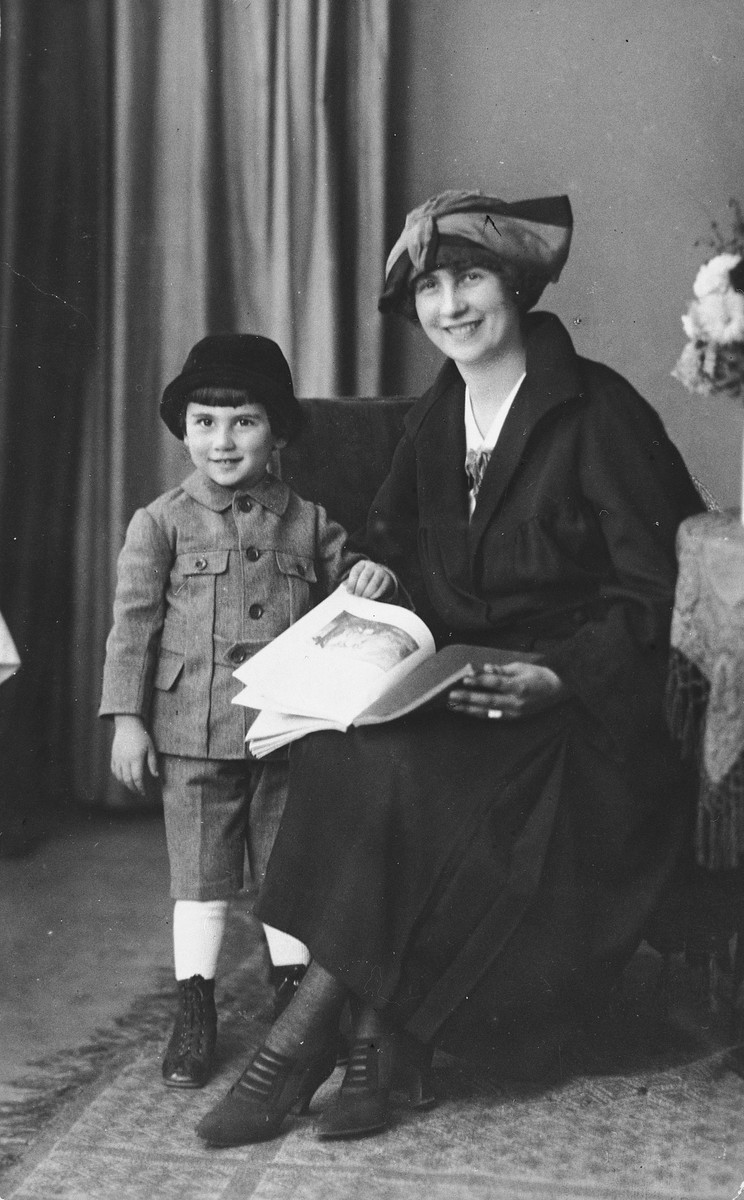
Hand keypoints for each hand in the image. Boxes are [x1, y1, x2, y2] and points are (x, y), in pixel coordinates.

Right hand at [111, 715, 158, 794]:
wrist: (128, 725)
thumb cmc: (141, 736)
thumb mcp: (150, 748)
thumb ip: (152, 763)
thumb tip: (155, 776)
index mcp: (136, 758)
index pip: (137, 778)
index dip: (140, 787)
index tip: (144, 792)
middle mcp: (125, 760)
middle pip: (127, 780)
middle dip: (133, 788)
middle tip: (139, 792)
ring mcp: (118, 758)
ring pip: (119, 777)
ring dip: (125, 784)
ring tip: (132, 787)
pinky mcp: (113, 756)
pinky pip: (114, 771)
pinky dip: (118, 777)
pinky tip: (123, 779)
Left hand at [345, 561, 395, 599]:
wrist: (379, 576)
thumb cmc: (363, 578)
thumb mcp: (356, 577)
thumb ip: (349, 582)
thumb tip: (344, 586)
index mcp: (362, 564)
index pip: (356, 572)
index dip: (351, 583)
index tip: (349, 592)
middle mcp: (372, 566)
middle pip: (365, 578)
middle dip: (360, 588)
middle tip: (357, 595)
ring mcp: (380, 572)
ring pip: (374, 584)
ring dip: (367, 592)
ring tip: (363, 597)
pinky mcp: (387, 579)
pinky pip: (381, 588)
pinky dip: (375, 594)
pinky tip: (370, 597)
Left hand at [447, 662, 563, 720]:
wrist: (557, 689)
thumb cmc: (538, 674)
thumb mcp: (521, 667)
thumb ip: (501, 670)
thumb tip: (484, 669)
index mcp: (519, 686)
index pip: (495, 683)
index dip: (479, 681)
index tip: (464, 679)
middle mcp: (517, 702)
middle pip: (488, 700)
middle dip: (468, 698)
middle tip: (451, 696)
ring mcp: (515, 712)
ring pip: (488, 712)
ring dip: (469, 709)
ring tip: (453, 706)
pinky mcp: (514, 718)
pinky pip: (493, 717)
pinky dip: (479, 714)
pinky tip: (467, 711)